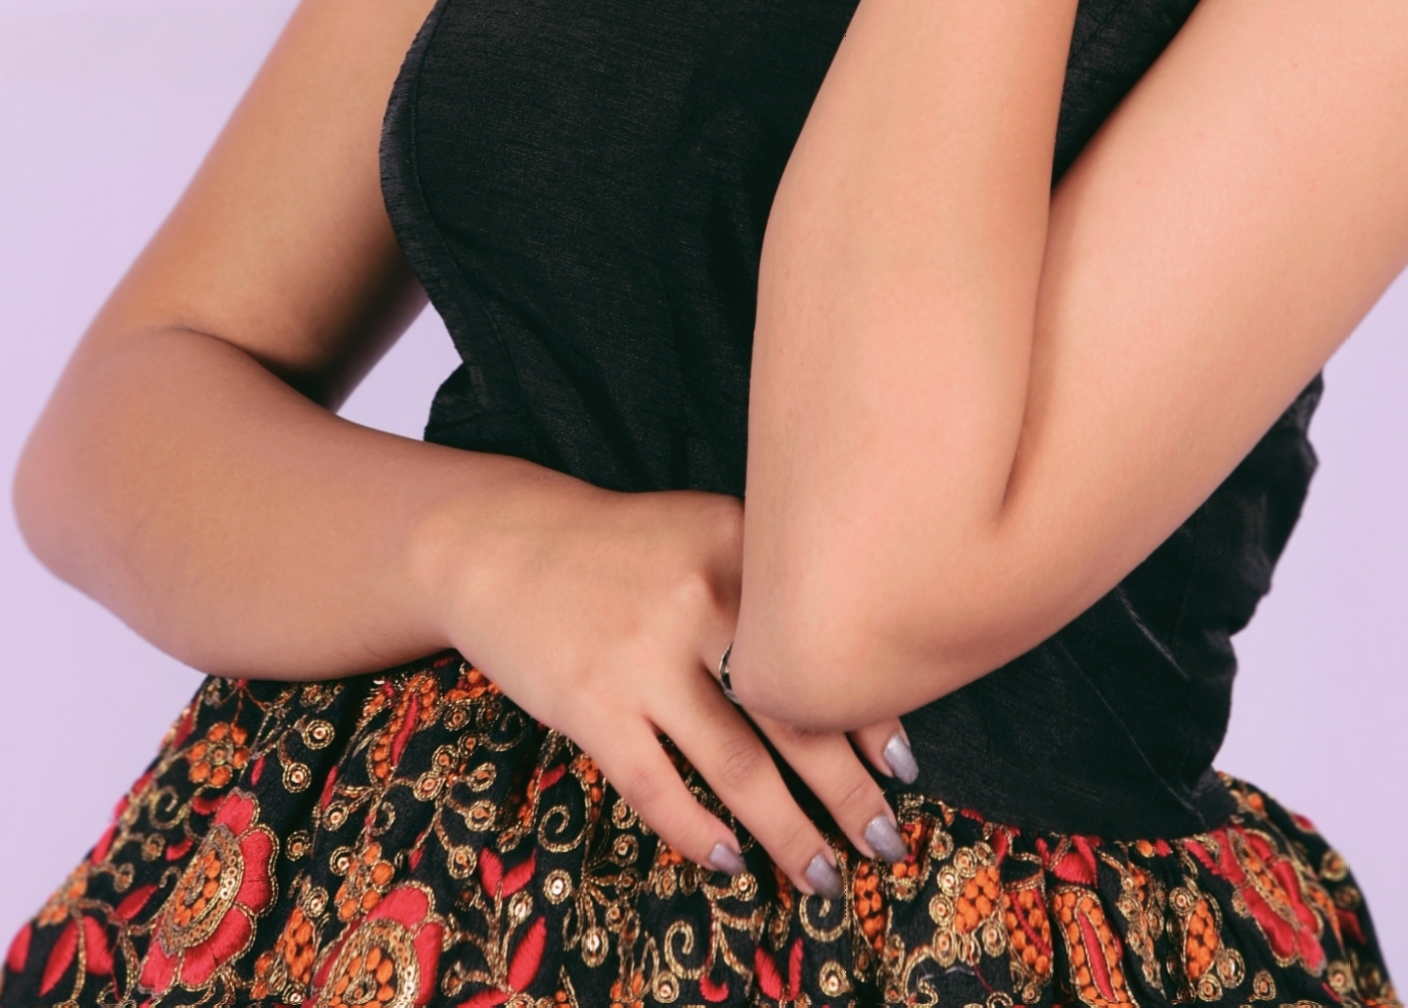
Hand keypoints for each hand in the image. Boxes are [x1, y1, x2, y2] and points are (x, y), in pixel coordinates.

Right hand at [425, 472, 911, 888]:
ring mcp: (641, 657)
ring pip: (736, 767)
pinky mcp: (590, 705)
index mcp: (737, 547)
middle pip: (793, 715)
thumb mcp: (703, 533)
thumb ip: (766, 585)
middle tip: (883, 842)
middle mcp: (699, 599)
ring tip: (820, 875)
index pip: (820, 645)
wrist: (503, 542)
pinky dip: (698, 834)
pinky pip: (658, 789)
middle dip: (847, 792)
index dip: (870, 714)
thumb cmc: (625, 549)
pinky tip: (729, 860)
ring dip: (786, 832)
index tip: (904, 766)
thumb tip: (850, 676)